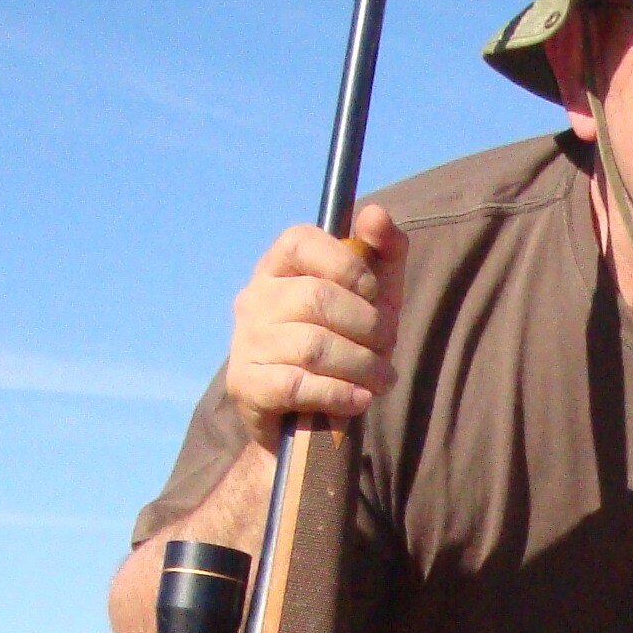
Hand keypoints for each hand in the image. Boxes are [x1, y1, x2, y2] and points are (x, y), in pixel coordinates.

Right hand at [224, 204, 408, 447]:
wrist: (302, 417)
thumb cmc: (342, 344)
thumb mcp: (372, 297)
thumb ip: (382, 253)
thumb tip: (376, 215)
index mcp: (277, 266)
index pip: (299, 240)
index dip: (347, 266)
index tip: (374, 295)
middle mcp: (253, 298)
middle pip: (317, 298)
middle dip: (367, 326)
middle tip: (387, 348)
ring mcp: (245, 342)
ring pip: (312, 346)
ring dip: (362, 365)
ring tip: (382, 379)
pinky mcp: (246, 385)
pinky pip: (298, 385)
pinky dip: (339, 393)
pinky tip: (359, 399)